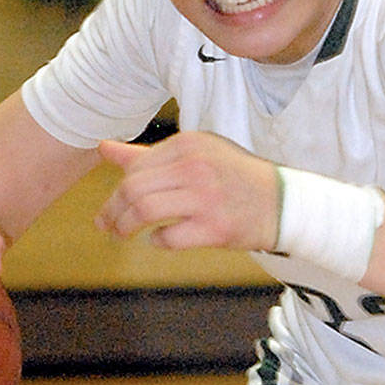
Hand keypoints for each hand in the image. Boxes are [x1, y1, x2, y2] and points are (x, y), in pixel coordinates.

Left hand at [96, 132, 279, 251]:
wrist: (281, 201)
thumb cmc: (232, 176)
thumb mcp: (195, 154)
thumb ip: (147, 154)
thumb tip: (104, 147)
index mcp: (189, 144)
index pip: (136, 166)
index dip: (117, 189)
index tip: (112, 206)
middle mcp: (195, 166)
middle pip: (133, 188)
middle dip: (112, 210)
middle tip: (106, 224)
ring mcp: (205, 197)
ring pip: (145, 211)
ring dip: (125, 226)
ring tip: (122, 234)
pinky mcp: (214, 227)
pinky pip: (168, 237)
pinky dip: (157, 241)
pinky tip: (158, 239)